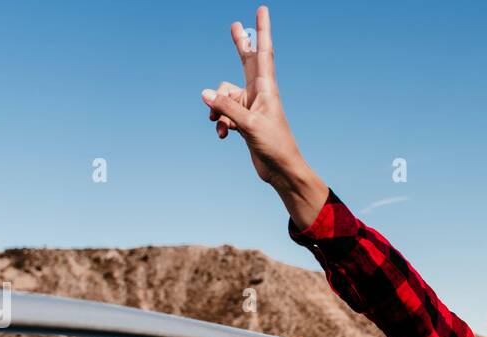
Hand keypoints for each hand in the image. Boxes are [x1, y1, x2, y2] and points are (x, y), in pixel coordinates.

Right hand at [201, 6, 303, 188]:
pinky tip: (223, 135)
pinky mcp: (244, 122)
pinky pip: (224, 113)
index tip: (262, 10)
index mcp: (266, 88)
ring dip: (218, 108)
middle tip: (235, 25)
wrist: (281, 171)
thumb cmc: (274, 146)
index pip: (263, 52)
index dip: (261, 30)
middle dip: (240, 45)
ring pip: (225, 96)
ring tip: (220, 123)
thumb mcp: (249, 125)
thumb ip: (227, 108)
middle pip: (246, 62)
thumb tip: (205, 94)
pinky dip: (220, 122)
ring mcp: (251, 107)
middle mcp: (258, 94)